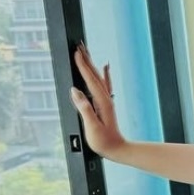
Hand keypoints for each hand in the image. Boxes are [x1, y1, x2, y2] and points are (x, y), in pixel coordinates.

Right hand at [70, 44, 124, 158]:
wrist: (118, 149)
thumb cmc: (104, 141)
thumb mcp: (92, 126)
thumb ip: (84, 108)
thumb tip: (75, 91)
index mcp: (102, 102)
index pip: (90, 80)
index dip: (82, 66)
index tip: (76, 53)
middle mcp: (106, 98)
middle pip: (95, 74)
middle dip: (86, 59)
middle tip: (79, 44)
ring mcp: (107, 100)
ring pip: (98, 76)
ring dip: (92, 63)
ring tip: (86, 51)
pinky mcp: (106, 103)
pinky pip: (105, 84)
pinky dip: (104, 73)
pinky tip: (105, 66)